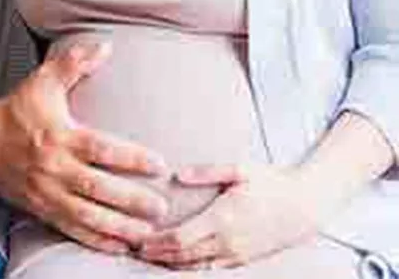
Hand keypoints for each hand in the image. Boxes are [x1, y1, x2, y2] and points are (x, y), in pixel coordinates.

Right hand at [0, 42, 169, 253]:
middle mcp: (55, 167)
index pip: (102, 149)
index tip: (159, 165)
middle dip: (133, 200)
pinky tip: (119, 245)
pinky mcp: (41, 209)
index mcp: (60, 136)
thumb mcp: (43, 80)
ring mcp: (47, 192)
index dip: (132, 158)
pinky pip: (72, 229)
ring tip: (148, 232)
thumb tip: (106, 46)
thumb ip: (74, 63)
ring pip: (88, 215)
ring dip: (120, 226)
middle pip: (99, 188)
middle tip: (162, 207)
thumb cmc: (17, 109)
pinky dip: (96, 240)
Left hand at [138, 163, 322, 268]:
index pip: (181, 239)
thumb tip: (177, 174)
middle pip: (183, 257)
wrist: (305, 207)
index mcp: (223, 220)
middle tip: (133, 249)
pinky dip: (190, 267)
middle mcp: (228, 243)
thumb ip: (206, 171)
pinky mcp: (243, 260)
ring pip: (196, 267)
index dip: (156, 243)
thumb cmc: (272, 184)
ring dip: (170, 265)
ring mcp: (237, 255)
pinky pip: (211, 269)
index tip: (137, 239)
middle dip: (157, 255)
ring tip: (148, 257)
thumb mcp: (240, 169)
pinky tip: (177, 262)